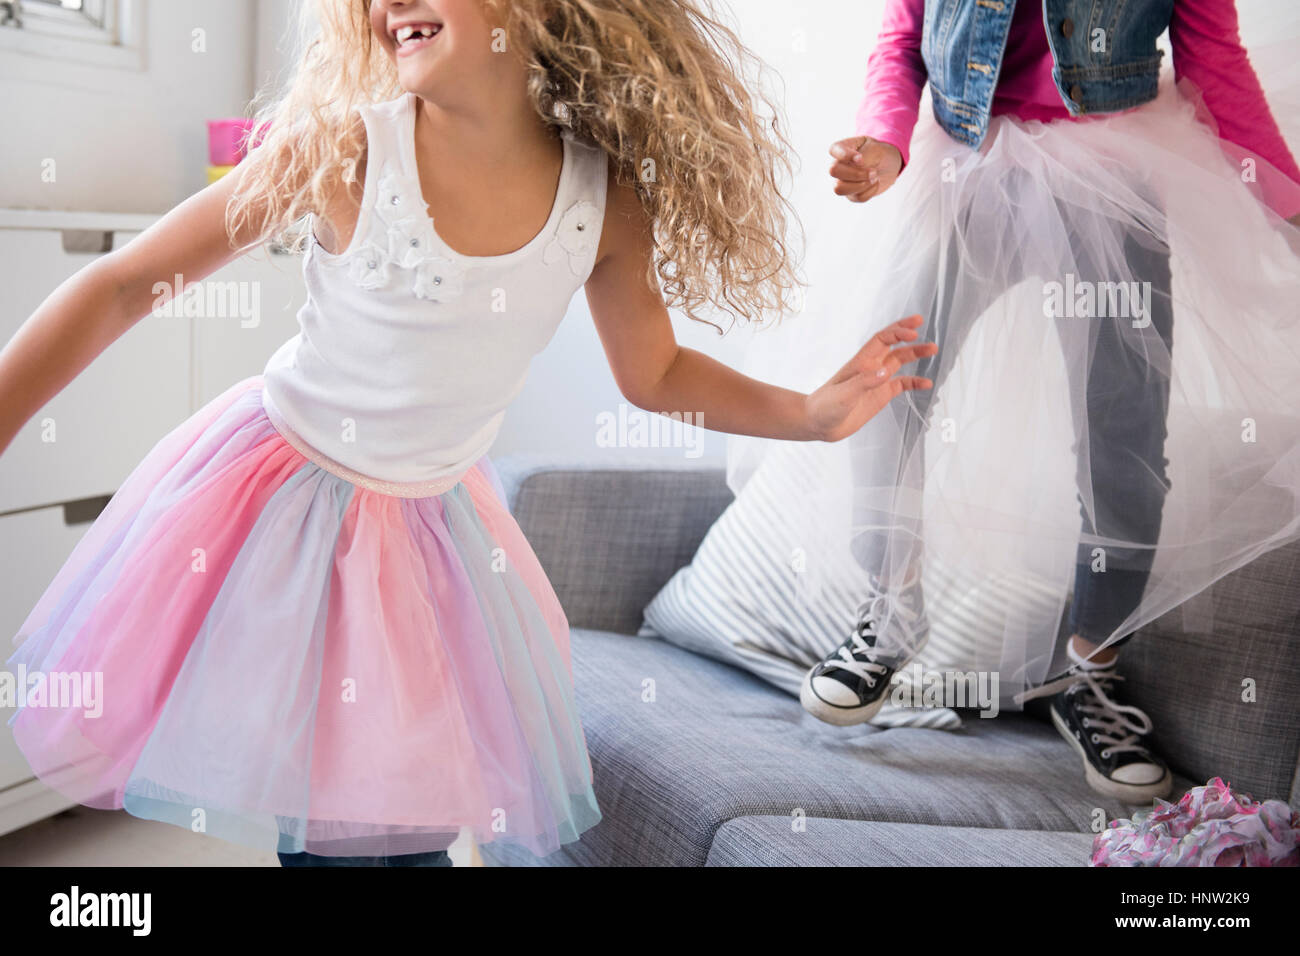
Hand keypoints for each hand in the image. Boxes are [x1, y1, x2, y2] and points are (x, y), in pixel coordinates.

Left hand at [804, 314, 935, 440]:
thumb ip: (864, 382)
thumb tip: (886, 372)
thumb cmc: (825, 406)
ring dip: (915, 354)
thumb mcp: (844, 394)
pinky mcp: (880, 395)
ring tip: (933, 349)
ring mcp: (877, 381)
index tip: (913, 332)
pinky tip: (927, 383)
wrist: (818, 423)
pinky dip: (915, 382)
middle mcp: (871, 368)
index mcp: (861, 362)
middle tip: (923, 325)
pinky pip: (901, 384)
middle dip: (907, 334)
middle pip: (893, 345)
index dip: (897, 332)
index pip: (882, 339)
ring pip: (900, 361)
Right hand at [829, 135, 903, 203]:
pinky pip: (857, 197)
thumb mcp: (875, 150)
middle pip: (833, 171)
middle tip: (873, 171)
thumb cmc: (880, 153)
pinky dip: (870, 191)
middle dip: (856, 174)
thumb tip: (856, 168)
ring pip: (839, 189)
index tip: (860, 158)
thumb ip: (864, 158)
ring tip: (875, 178)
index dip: (845, 155)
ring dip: (861, 185)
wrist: (889, 165)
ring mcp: (842, 181)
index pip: (833, 150)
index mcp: (842, 148)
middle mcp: (838, 165)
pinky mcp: (851, 194)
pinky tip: (875, 183)